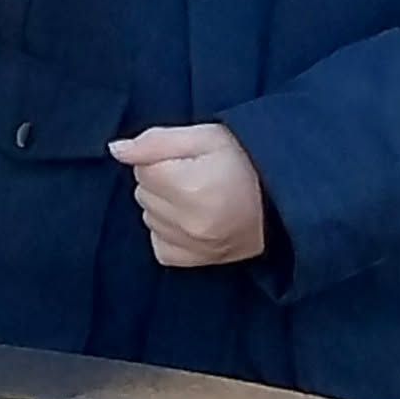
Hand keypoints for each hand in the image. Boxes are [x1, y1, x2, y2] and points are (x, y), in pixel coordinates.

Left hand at [108, 123, 266, 267]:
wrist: (283, 199)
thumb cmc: (246, 160)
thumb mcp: (205, 137)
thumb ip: (156, 141)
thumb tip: (115, 150)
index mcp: (191, 187)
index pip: (142, 168)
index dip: (163, 158)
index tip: (190, 159)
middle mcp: (190, 222)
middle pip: (144, 193)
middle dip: (163, 180)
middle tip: (198, 176)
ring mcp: (194, 246)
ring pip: (149, 217)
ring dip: (166, 206)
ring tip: (200, 196)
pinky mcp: (197, 261)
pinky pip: (159, 245)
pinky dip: (170, 231)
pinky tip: (193, 219)